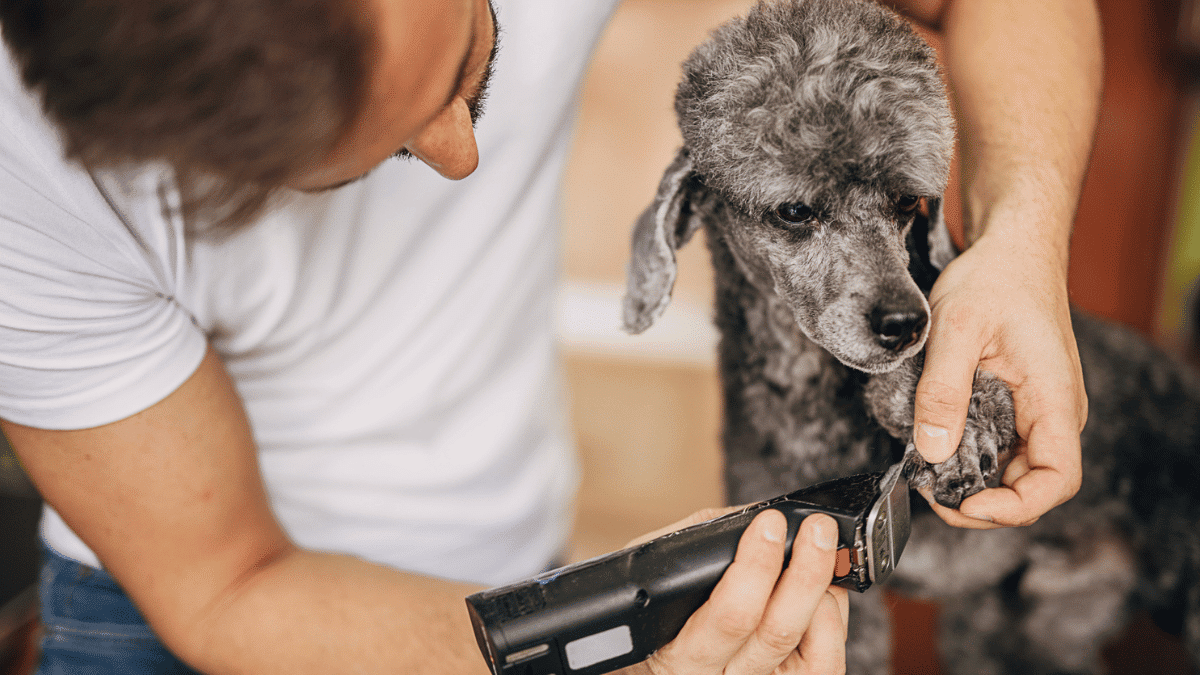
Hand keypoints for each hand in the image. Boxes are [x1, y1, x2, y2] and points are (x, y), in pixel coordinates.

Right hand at [624, 510, 848, 674]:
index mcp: (681, 654)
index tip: (770, 524)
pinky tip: (822, 594)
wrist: (659, 665)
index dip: (757, 566)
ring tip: (818, 555)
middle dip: (804, 570)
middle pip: (777, 630)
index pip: (731, 616)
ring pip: (811, 648)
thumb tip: (756, 515)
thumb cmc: (657, 616)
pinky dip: (833, 620)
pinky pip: (826, 662)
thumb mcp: (653, 577)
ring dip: (822, 592)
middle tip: (816, 529)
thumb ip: (698, 546)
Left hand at [912, 230, 1086, 528]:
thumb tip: (930, 449)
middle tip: (933, 495)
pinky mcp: (1020, 405)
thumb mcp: (955, 328)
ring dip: (976, 483)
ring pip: (1014, 469)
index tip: (967, 503)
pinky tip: (939, 450)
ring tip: (930, 476)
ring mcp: (1038, 410)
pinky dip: (972, 458)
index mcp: (1053, 399)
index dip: (1014, 506)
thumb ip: (942, 390)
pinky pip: (1002, 446)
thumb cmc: (994, 278)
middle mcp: (1054, 412)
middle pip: (1033, 485)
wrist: (1011, 250)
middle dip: (984, 502)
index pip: (1057, 480)